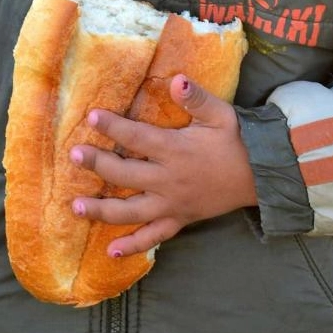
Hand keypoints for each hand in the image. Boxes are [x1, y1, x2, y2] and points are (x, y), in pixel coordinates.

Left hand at [70, 74, 256, 257]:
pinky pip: (154, 237)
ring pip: (131, 212)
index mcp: (176, 151)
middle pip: (125, 175)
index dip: (113, 126)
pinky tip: (111, 252)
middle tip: (73, 156)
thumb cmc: (236, 141)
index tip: (92, 117)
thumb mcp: (221, 114)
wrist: (259, 176)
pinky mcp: (179, 220)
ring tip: (76, 207)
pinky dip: (133, 246)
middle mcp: (169, 180)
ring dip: (102, 211)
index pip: (137, 138)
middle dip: (97, 164)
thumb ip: (197, 98)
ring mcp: (172, 204)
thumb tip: (177, 81)